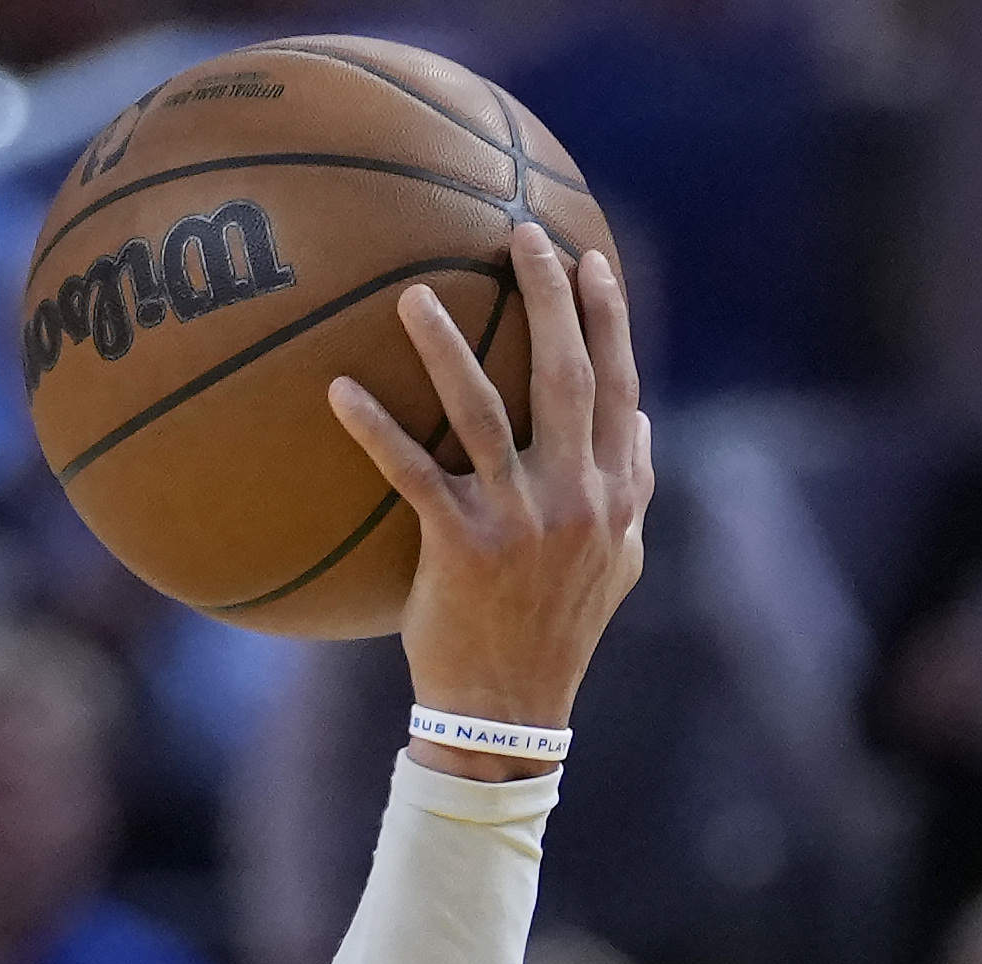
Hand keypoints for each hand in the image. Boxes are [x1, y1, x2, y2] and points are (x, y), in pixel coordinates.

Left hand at [332, 224, 654, 753]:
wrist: (510, 711)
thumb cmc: (558, 631)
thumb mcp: (620, 561)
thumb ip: (635, 486)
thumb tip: (642, 418)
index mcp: (615, 492)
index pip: (619, 385)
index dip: (607, 318)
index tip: (587, 259)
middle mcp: (576, 496)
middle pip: (565, 375)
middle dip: (547, 297)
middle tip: (516, 233)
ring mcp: (519, 520)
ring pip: (482, 411)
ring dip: (447, 346)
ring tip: (412, 294)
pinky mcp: (461, 547)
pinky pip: (410, 473)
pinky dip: (375, 429)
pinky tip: (339, 390)